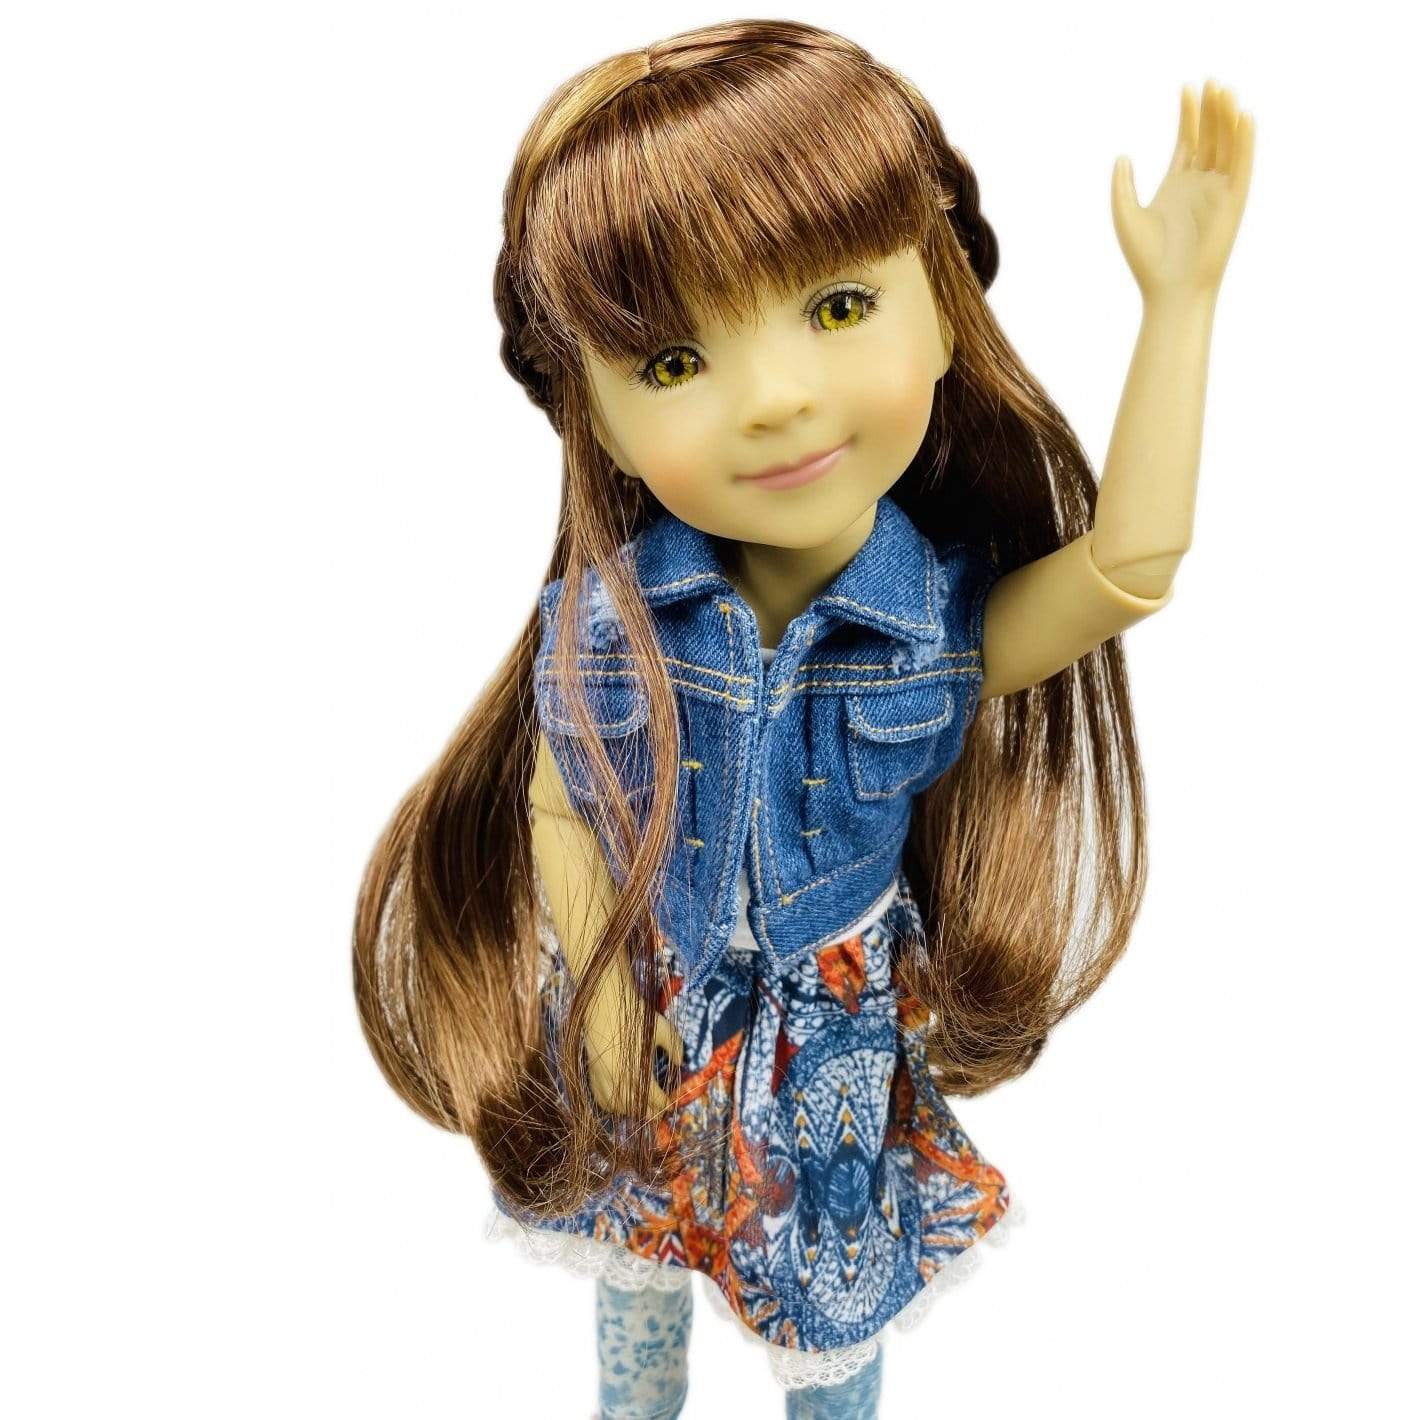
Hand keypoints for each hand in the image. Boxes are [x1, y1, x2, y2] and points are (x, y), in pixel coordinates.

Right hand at [583, 972, 684, 1118]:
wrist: (605, 1002)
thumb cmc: (634, 1013)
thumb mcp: (661, 1027)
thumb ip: (675, 1046)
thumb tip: (680, 1062)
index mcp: (637, 1068)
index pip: (652, 1097)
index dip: (662, 1104)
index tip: (669, 1104)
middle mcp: (618, 1077)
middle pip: (634, 1106)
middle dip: (648, 1111)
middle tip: (658, 1111)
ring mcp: (602, 1076)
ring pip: (615, 1106)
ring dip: (629, 1111)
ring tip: (640, 1107)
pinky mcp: (592, 1071)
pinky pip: (600, 1098)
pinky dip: (610, 1105)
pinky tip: (619, 1102)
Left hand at [1112, 79, 1254, 302]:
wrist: (1171, 289)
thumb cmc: (1147, 260)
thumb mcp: (1126, 215)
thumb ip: (1122, 185)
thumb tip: (1122, 156)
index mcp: (1176, 185)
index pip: (1187, 140)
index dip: (1188, 115)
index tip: (1186, 88)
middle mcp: (1200, 184)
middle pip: (1209, 137)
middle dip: (1209, 110)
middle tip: (1209, 81)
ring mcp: (1218, 191)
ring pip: (1227, 146)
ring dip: (1227, 118)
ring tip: (1223, 90)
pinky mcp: (1234, 201)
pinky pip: (1242, 165)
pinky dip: (1244, 141)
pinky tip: (1244, 117)